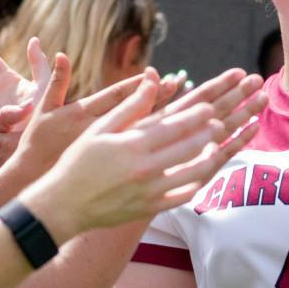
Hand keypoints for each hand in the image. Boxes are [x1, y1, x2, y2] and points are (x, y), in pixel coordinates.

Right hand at [21, 73, 264, 241]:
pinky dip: (198, 183)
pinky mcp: (150, 208)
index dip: (197, 115)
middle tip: (225, 120)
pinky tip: (206, 173)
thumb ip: (130, 105)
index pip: (174, 126)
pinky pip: (183, 196)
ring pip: (193, 173)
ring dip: (211, 157)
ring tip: (220, 144)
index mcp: (132, 145)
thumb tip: (153, 78)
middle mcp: (145, 169)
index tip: (211, 106)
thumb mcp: (100, 129)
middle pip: (190, 148)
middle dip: (211, 132)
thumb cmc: (78, 162)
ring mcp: (150, 191)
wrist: (63, 205)